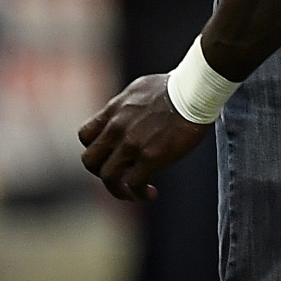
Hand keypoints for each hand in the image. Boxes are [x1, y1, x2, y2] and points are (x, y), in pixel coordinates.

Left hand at [78, 75, 211, 200]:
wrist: (195, 90)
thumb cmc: (176, 85)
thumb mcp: (140, 89)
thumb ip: (127, 105)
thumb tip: (128, 113)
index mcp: (113, 111)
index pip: (86, 136)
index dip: (96, 149)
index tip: (110, 155)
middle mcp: (117, 128)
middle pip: (90, 160)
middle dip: (101, 172)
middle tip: (119, 176)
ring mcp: (132, 143)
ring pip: (108, 177)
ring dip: (117, 190)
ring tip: (131, 194)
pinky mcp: (150, 156)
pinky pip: (133, 183)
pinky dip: (138, 193)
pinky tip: (149, 194)